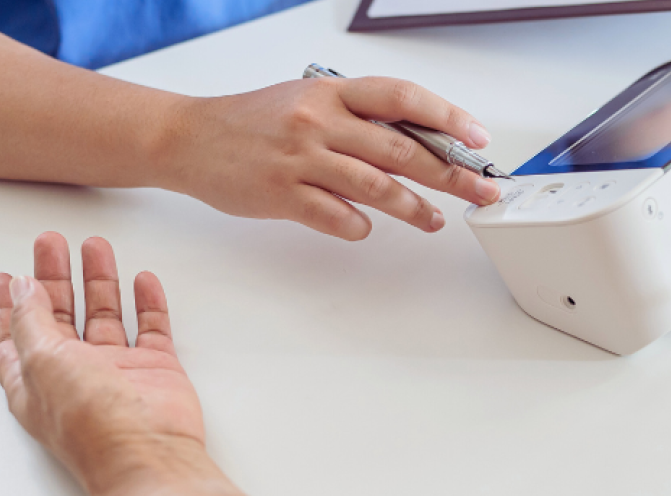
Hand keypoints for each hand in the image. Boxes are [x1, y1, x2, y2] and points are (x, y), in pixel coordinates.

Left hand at [0, 232, 208, 495]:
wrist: (150, 455)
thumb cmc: (93, 424)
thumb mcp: (43, 361)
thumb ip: (31, 319)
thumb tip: (23, 289)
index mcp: (35, 380)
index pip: (13, 336)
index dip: (5, 306)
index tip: (3, 276)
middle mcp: (74, 376)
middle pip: (59, 317)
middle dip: (53, 278)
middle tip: (51, 244)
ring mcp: (116, 374)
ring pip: (105, 316)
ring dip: (99, 282)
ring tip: (96, 248)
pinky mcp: (156, 372)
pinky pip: (151, 329)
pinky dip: (148, 303)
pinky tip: (143, 281)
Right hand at [159, 77, 502, 239]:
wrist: (189, 137)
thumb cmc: (256, 121)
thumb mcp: (310, 102)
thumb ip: (360, 119)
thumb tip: (421, 141)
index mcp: (332, 93)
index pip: (404, 98)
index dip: (447, 118)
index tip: (477, 139)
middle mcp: (320, 121)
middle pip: (402, 149)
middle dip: (451, 174)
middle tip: (480, 191)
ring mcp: (301, 159)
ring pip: (377, 187)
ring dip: (414, 208)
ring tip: (434, 220)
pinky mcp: (282, 194)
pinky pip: (337, 216)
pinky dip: (359, 225)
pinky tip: (366, 226)